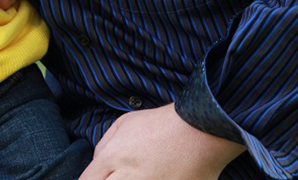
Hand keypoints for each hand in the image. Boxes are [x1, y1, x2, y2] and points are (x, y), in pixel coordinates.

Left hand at [80, 104, 244, 179]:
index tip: (98, 178)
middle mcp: (128, 178)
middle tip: (117, 176)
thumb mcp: (124, 123)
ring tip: (140, 174)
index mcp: (113, 158)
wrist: (201, 131)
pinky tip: (156, 177)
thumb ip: (104, 145)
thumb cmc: (161, 124)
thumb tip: (97, 163)